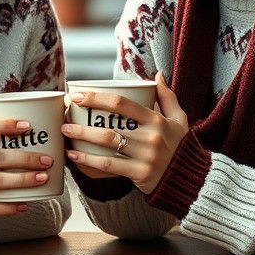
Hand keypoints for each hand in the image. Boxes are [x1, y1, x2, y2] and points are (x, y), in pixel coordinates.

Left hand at [61, 72, 188, 194]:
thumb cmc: (181, 146)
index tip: (77, 96)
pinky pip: (109, 165)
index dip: (97, 98)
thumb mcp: (179, 119)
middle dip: (83, 121)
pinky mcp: (139, 174)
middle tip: (64, 118)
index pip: (122, 103)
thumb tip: (158, 75)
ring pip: (107, 144)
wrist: (190, 179)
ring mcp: (144, 156)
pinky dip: (89, 160)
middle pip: (110, 125)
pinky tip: (74, 156)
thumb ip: (167, 97)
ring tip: (65, 133)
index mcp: (156, 120)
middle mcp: (150, 136)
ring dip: (82, 138)